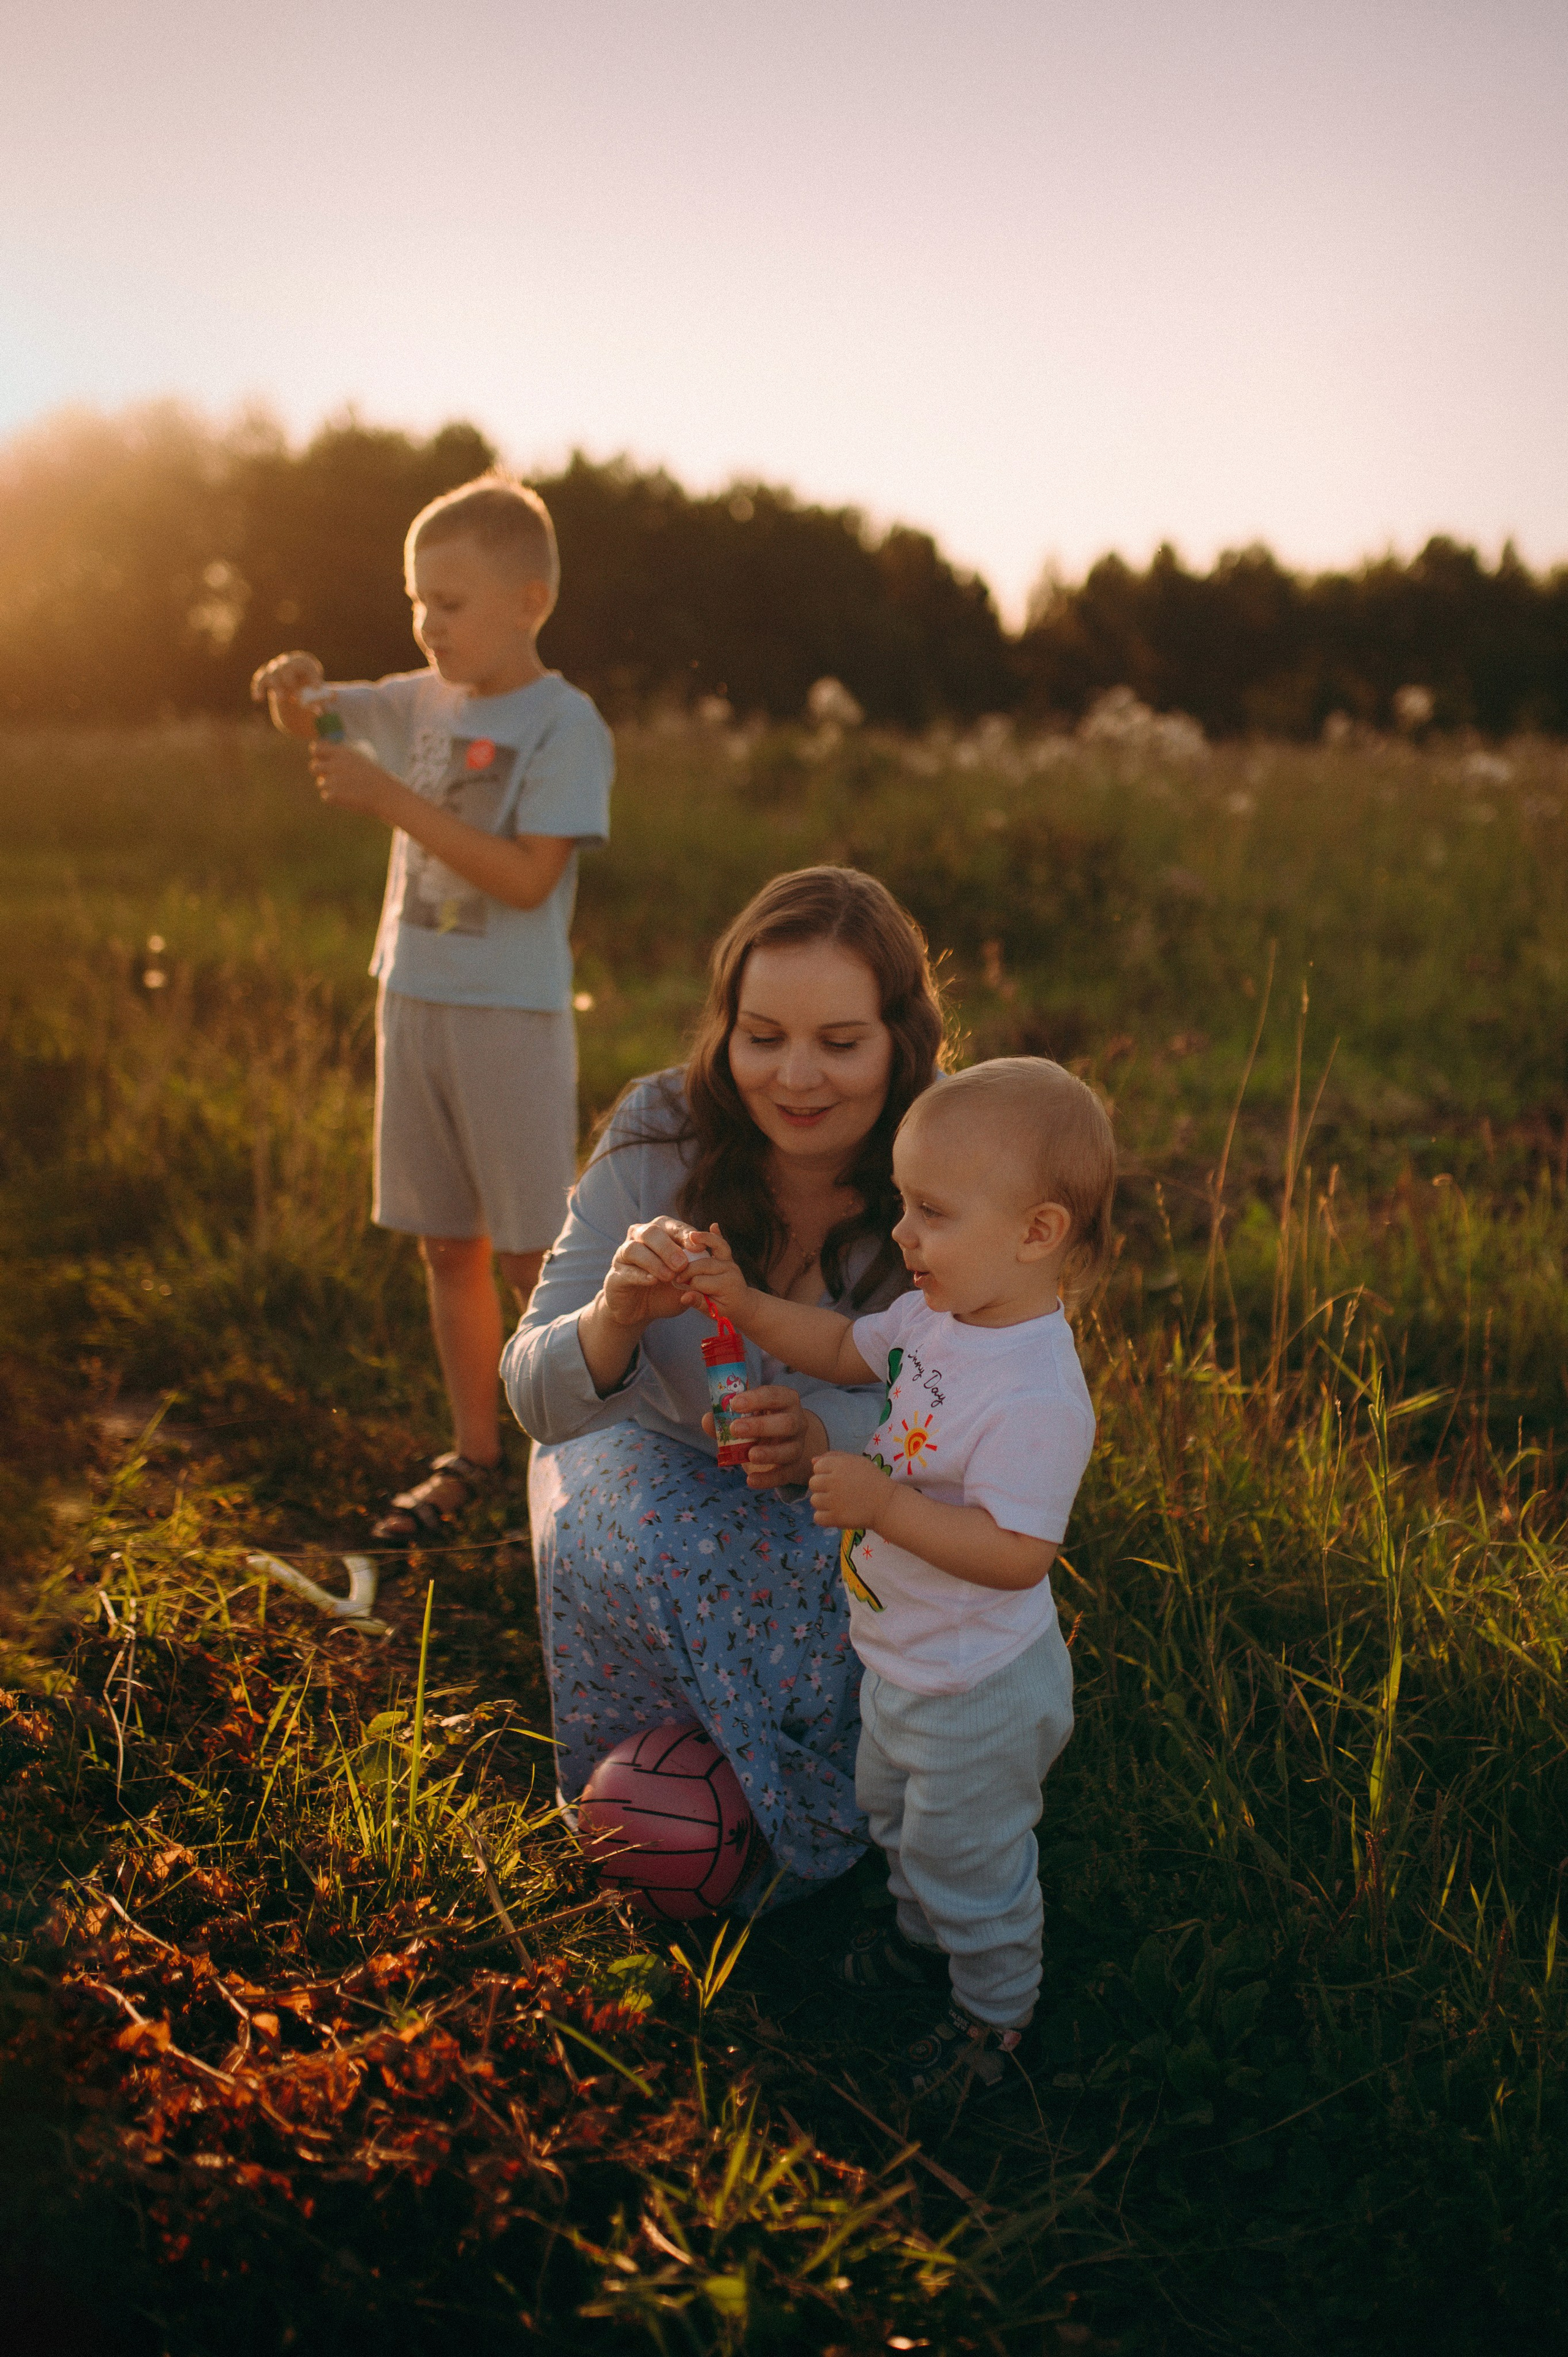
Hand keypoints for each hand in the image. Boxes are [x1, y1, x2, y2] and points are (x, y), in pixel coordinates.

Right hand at [250, 651, 323, 735]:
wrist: (294, 688)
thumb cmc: (309, 689)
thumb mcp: (318, 692)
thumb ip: (320, 698)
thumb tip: (324, 706)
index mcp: (303, 662)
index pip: (307, 665)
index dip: (312, 676)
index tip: (317, 688)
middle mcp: (287, 662)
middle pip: (286, 668)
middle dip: (290, 681)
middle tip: (296, 696)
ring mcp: (275, 668)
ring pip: (273, 673)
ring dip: (277, 687)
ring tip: (282, 699)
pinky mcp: (265, 676)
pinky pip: (260, 680)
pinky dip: (258, 688)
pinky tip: (258, 698)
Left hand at [308, 738, 396, 817]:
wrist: (386, 795)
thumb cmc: (376, 777)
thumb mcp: (361, 758)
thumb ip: (343, 755)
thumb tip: (326, 752)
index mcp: (341, 752)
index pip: (316, 749)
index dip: (318, 755)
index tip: (323, 760)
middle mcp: (334, 764)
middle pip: (314, 767)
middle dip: (322, 774)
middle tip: (334, 779)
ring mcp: (333, 780)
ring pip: (321, 784)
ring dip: (331, 788)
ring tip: (349, 790)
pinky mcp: (333, 795)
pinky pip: (326, 797)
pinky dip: (336, 800)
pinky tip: (349, 798)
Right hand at [602, 1216, 701, 1328]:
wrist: (641, 1311)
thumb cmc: (666, 1288)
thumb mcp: (688, 1276)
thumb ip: (701, 1257)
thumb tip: (716, 1230)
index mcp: (660, 1232)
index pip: (673, 1226)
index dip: (685, 1234)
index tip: (698, 1248)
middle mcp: (639, 1238)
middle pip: (652, 1232)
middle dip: (668, 1247)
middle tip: (682, 1265)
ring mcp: (623, 1255)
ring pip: (635, 1248)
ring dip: (654, 1262)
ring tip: (669, 1277)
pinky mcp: (615, 1275)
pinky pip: (626, 1271)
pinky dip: (640, 1275)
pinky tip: (653, 1281)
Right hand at [678, 1223, 751, 1323]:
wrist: (744, 1306)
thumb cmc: (726, 1311)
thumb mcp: (712, 1312)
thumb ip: (698, 1303)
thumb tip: (684, 1297)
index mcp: (726, 1285)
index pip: (699, 1281)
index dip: (686, 1283)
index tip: (677, 1286)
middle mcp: (730, 1270)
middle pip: (703, 1264)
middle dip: (687, 1267)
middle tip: (674, 1273)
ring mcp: (730, 1262)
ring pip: (714, 1247)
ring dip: (700, 1242)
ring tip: (689, 1239)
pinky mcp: (727, 1257)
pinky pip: (721, 1243)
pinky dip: (716, 1235)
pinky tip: (712, 1227)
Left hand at [705, 1389, 827, 1488]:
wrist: (781, 1444)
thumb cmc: (760, 1423)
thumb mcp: (745, 1416)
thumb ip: (725, 1417)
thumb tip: (707, 1420)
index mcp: (785, 1401)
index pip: (776, 1395)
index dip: (756, 1399)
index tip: (734, 1403)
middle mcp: (797, 1422)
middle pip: (787, 1423)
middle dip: (761, 1426)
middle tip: (735, 1428)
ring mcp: (797, 1446)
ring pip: (790, 1450)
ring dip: (769, 1453)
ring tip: (749, 1455)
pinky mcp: (792, 1468)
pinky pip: (783, 1474)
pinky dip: (767, 1479)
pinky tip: (751, 1481)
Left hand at [808, 1450, 890, 1530]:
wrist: (887, 1504)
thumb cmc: (873, 1480)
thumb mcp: (857, 1461)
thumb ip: (834, 1457)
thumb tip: (812, 1461)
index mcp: (839, 1465)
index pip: (817, 1467)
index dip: (825, 1473)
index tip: (837, 1478)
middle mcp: (834, 1481)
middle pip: (813, 1483)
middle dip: (822, 1487)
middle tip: (837, 1492)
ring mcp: (834, 1500)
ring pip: (814, 1501)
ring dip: (823, 1503)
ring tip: (839, 1504)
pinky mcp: (836, 1517)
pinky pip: (817, 1517)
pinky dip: (825, 1518)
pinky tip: (836, 1514)